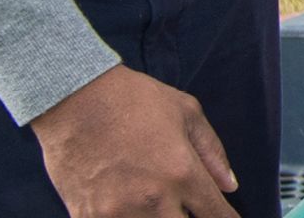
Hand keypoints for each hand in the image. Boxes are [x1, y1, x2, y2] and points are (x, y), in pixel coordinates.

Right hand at [30, 65, 238, 217]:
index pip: (218, 216)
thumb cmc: (133, 98)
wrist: (73, 97)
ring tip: (152, 200)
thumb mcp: (186, 112)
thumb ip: (212, 153)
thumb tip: (230, 187)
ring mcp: (118, 213)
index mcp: (182, 173)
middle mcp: (154, 200)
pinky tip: (126, 205)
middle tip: (184, 205)